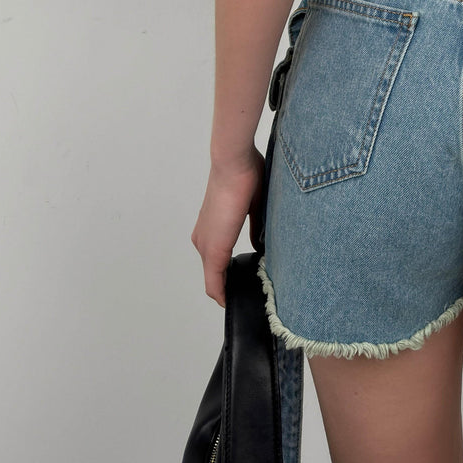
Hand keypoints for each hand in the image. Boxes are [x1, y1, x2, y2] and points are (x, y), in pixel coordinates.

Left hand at [190, 147, 265, 306]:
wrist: (234, 162)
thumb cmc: (247, 174)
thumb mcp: (254, 205)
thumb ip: (254, 226)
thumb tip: (258, 243)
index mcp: (213, 227)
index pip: (217, 258)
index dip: (229, 273)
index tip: (244, 281)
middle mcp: (203, 238)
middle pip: (215, 272)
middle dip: (230, 284)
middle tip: (248, 293)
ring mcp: (205, 244)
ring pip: (214, 278)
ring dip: (227, 288)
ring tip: (243, 297)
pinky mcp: (212, 249)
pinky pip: (214, 281)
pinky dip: (222, 292)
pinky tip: (231, 301)